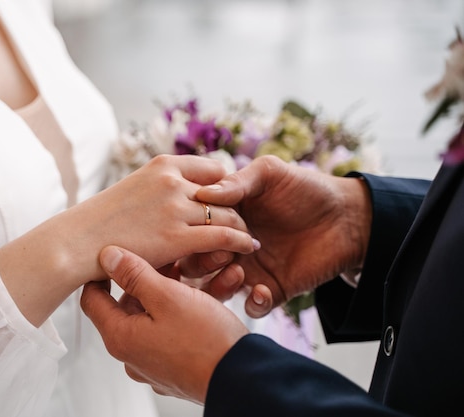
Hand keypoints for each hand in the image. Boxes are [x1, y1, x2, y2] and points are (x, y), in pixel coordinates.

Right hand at [0, 155, 255, 324]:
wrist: (76, 242)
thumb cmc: (100, 222)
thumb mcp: (133, 191)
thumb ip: (160, 190)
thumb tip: (178, 198)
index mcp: (163, 165)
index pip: (214, 170)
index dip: (225, 189)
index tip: (226, 206)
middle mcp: (173, 181)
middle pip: (226, 191)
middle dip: (236, 208)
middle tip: (243, 225)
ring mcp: (175, 207)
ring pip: (228, 213)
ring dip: (240, 227)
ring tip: (247, 239)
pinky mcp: (177, 237)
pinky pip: (224, 236)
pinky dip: (241, 241)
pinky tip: (248, 248)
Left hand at [81, 245, 248, 403]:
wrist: (245, 378)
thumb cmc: (205, 340)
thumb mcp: (168, 297)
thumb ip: (135, 274)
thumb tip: (107, 256)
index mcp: (121, 337)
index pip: (93, 299)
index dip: (103, 272)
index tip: (119, 254)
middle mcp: (133, 353)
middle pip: (131, 303)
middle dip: (155, 276)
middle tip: (175, 259)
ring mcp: (156, 361)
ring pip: (160, 313)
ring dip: (180, 289)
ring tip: (206, 270)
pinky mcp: (179, 364)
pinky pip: (178, 328)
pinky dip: (193, 308)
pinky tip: (218, 289)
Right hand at [196, 155, 371, 317]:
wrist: (348, 215)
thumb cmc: (306, 188)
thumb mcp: (270, 173)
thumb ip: (237, 182)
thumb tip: (202, 194)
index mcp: (224, 217)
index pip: (194, 229)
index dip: (193, 232)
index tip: (203, 229)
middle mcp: (231, 245)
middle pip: (197, 262)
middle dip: (202, 262)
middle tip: (222, 255)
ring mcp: (251, 268)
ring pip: (218, 288)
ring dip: (221, 285)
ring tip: (240, 273)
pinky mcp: (273, 288)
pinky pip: (253, 305)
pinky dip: (253, 303)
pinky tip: (262, 290)